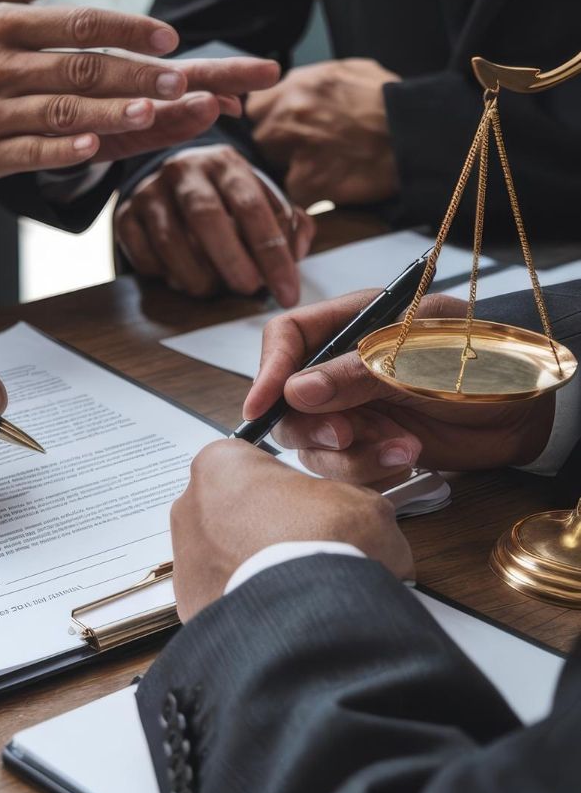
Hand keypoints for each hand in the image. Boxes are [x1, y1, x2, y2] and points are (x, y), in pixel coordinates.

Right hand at [0, 0, 279, 178]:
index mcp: (1, 25)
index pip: (78, 22)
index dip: (126, 29)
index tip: (167, 38)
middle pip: (80, 68)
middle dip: (135, 73)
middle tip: (181, 80)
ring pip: (62, 110)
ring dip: (112, 112)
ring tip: (155, 113)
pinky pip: (31, 150)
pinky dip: (65, 148)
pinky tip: (97, 146)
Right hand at [115, 147, 314, 304]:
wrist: (174, 180)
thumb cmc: (228, 199)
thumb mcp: (263, 200)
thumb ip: (289, 224)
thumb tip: (296, 251)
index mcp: (226, 164)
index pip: (252, 206)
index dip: (272, 253)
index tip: (287, 292)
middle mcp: (185, 171)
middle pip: (206, 216)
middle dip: (232, 260)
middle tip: (248, 289)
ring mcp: (150, 192)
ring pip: (170, 239)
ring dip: (196, 275)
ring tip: (213, 289)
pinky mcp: (125, 215)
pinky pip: (142, 254)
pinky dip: (164, 275)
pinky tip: (181, 279)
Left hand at [170, 439, 412, 619]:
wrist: (312, 613)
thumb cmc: (330, 543)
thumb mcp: (363, 502)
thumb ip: (348, 501)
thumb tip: (355, 519)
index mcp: (221, 464)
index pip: (252, 465)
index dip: (286, 488)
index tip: (308, 507)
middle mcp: (190, 506)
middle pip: (231, 510)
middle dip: (263, 528)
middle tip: (304, 547)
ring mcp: (185, 559)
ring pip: (222, 556)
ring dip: (251, 565)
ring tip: (296, 584)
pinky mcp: (189, 605)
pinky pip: (221, 596)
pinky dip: (246, 601)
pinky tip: (279, 609)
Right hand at [244, 291, 555, 484]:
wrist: (530, 406)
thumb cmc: (485, 360)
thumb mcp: (420, 360)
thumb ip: (357, 375)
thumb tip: (294, 391)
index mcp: (352, 322)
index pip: (287, 338)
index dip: (267, 371)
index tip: (262, 406)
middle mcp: (344, 367)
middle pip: (289, 400)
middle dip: (314, 426)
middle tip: (347, 437)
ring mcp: (357, 409)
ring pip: (315, 442)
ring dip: (352, 453)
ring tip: (402, 448)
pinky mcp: (373, 445)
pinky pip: (346, 467)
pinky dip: (370, 469)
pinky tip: (406, 458)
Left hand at [247, 58, 400, 207]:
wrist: (416, 136)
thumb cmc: (389, 102)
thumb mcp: (348, 71)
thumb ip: (310, 81)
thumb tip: (289, 87)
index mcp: (299, 86)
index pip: (256, 105)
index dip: (270, 117)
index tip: (284, 126)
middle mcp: (290, 115)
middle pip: (261, 137)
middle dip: (278, 145)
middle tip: (308, 149)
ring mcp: (296, 151)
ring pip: (273, 166)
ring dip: (292, 169)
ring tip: (324, 165)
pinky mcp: (308, 183)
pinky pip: (294, 192)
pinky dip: (310, 191)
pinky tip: (332, 183)